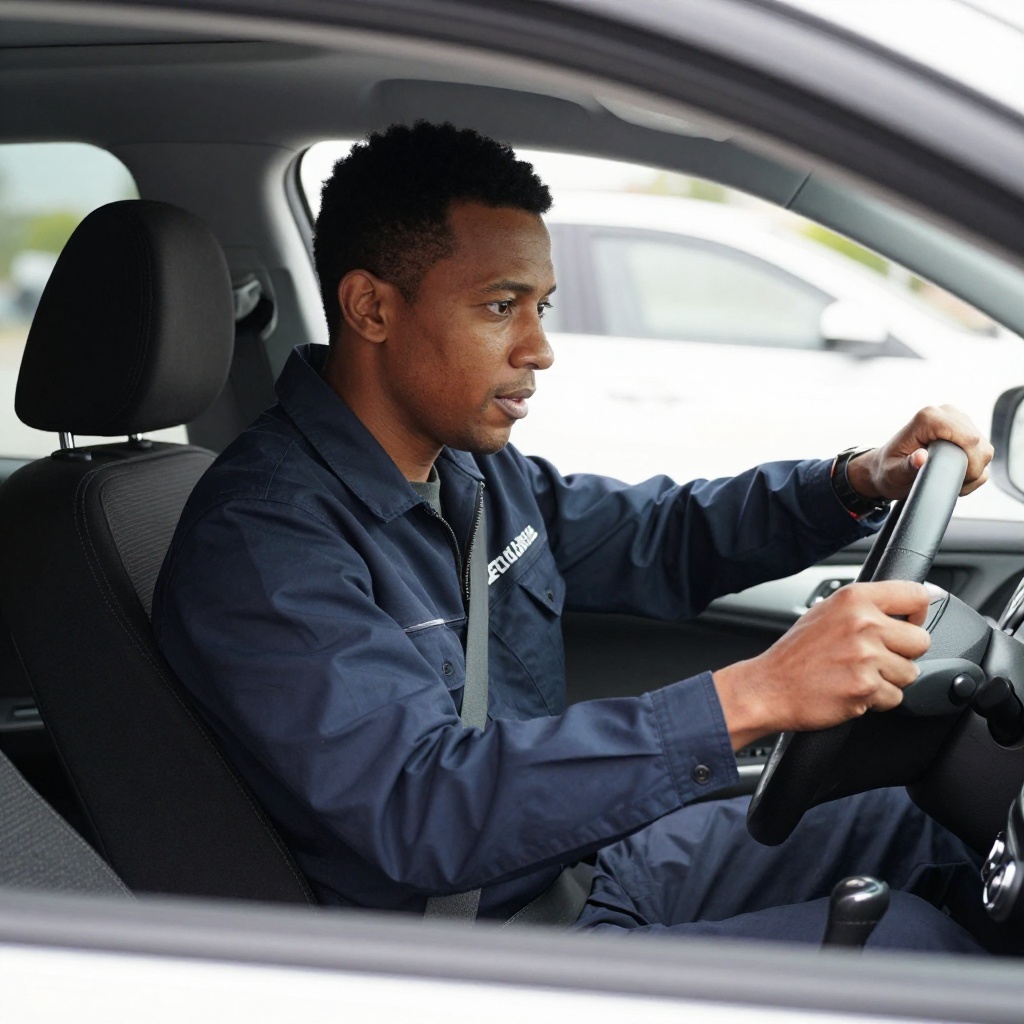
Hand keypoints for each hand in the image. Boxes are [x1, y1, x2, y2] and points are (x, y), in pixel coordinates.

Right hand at [712, 580, 932, 749]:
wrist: (769, 687)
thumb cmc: (796, 654)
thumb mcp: (826, 612)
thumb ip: (867, 606)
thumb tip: (919, 599)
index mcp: (854, 599)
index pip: (916, 595)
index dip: (918, 613)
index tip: (910, 623)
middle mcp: (862, 623)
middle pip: (920, 640)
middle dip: (903, 654)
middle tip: (874, 658)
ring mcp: (865, 656)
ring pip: (911, 673)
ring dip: (889, 679)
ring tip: (858, 675)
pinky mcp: (865, 687)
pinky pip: (895, 697)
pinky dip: (877, 700)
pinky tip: (851, 690)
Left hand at [846, 405, 992, 500]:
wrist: (887, 467)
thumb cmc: (888, 470)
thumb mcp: (893, 473)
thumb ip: (906, 467)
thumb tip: (920, 458)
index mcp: (927, 418)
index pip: (968, 438)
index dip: (969, 463)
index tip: (956, 479)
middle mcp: (945, 413)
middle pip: (979, 444)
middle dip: (971, 470)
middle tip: (949, 482)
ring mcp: (957, 420)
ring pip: (984, 449)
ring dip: (972, 471)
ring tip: (949, 479)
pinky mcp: (965, 430)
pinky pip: (982, 452)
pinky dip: (973, 469)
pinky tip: (955, 475)